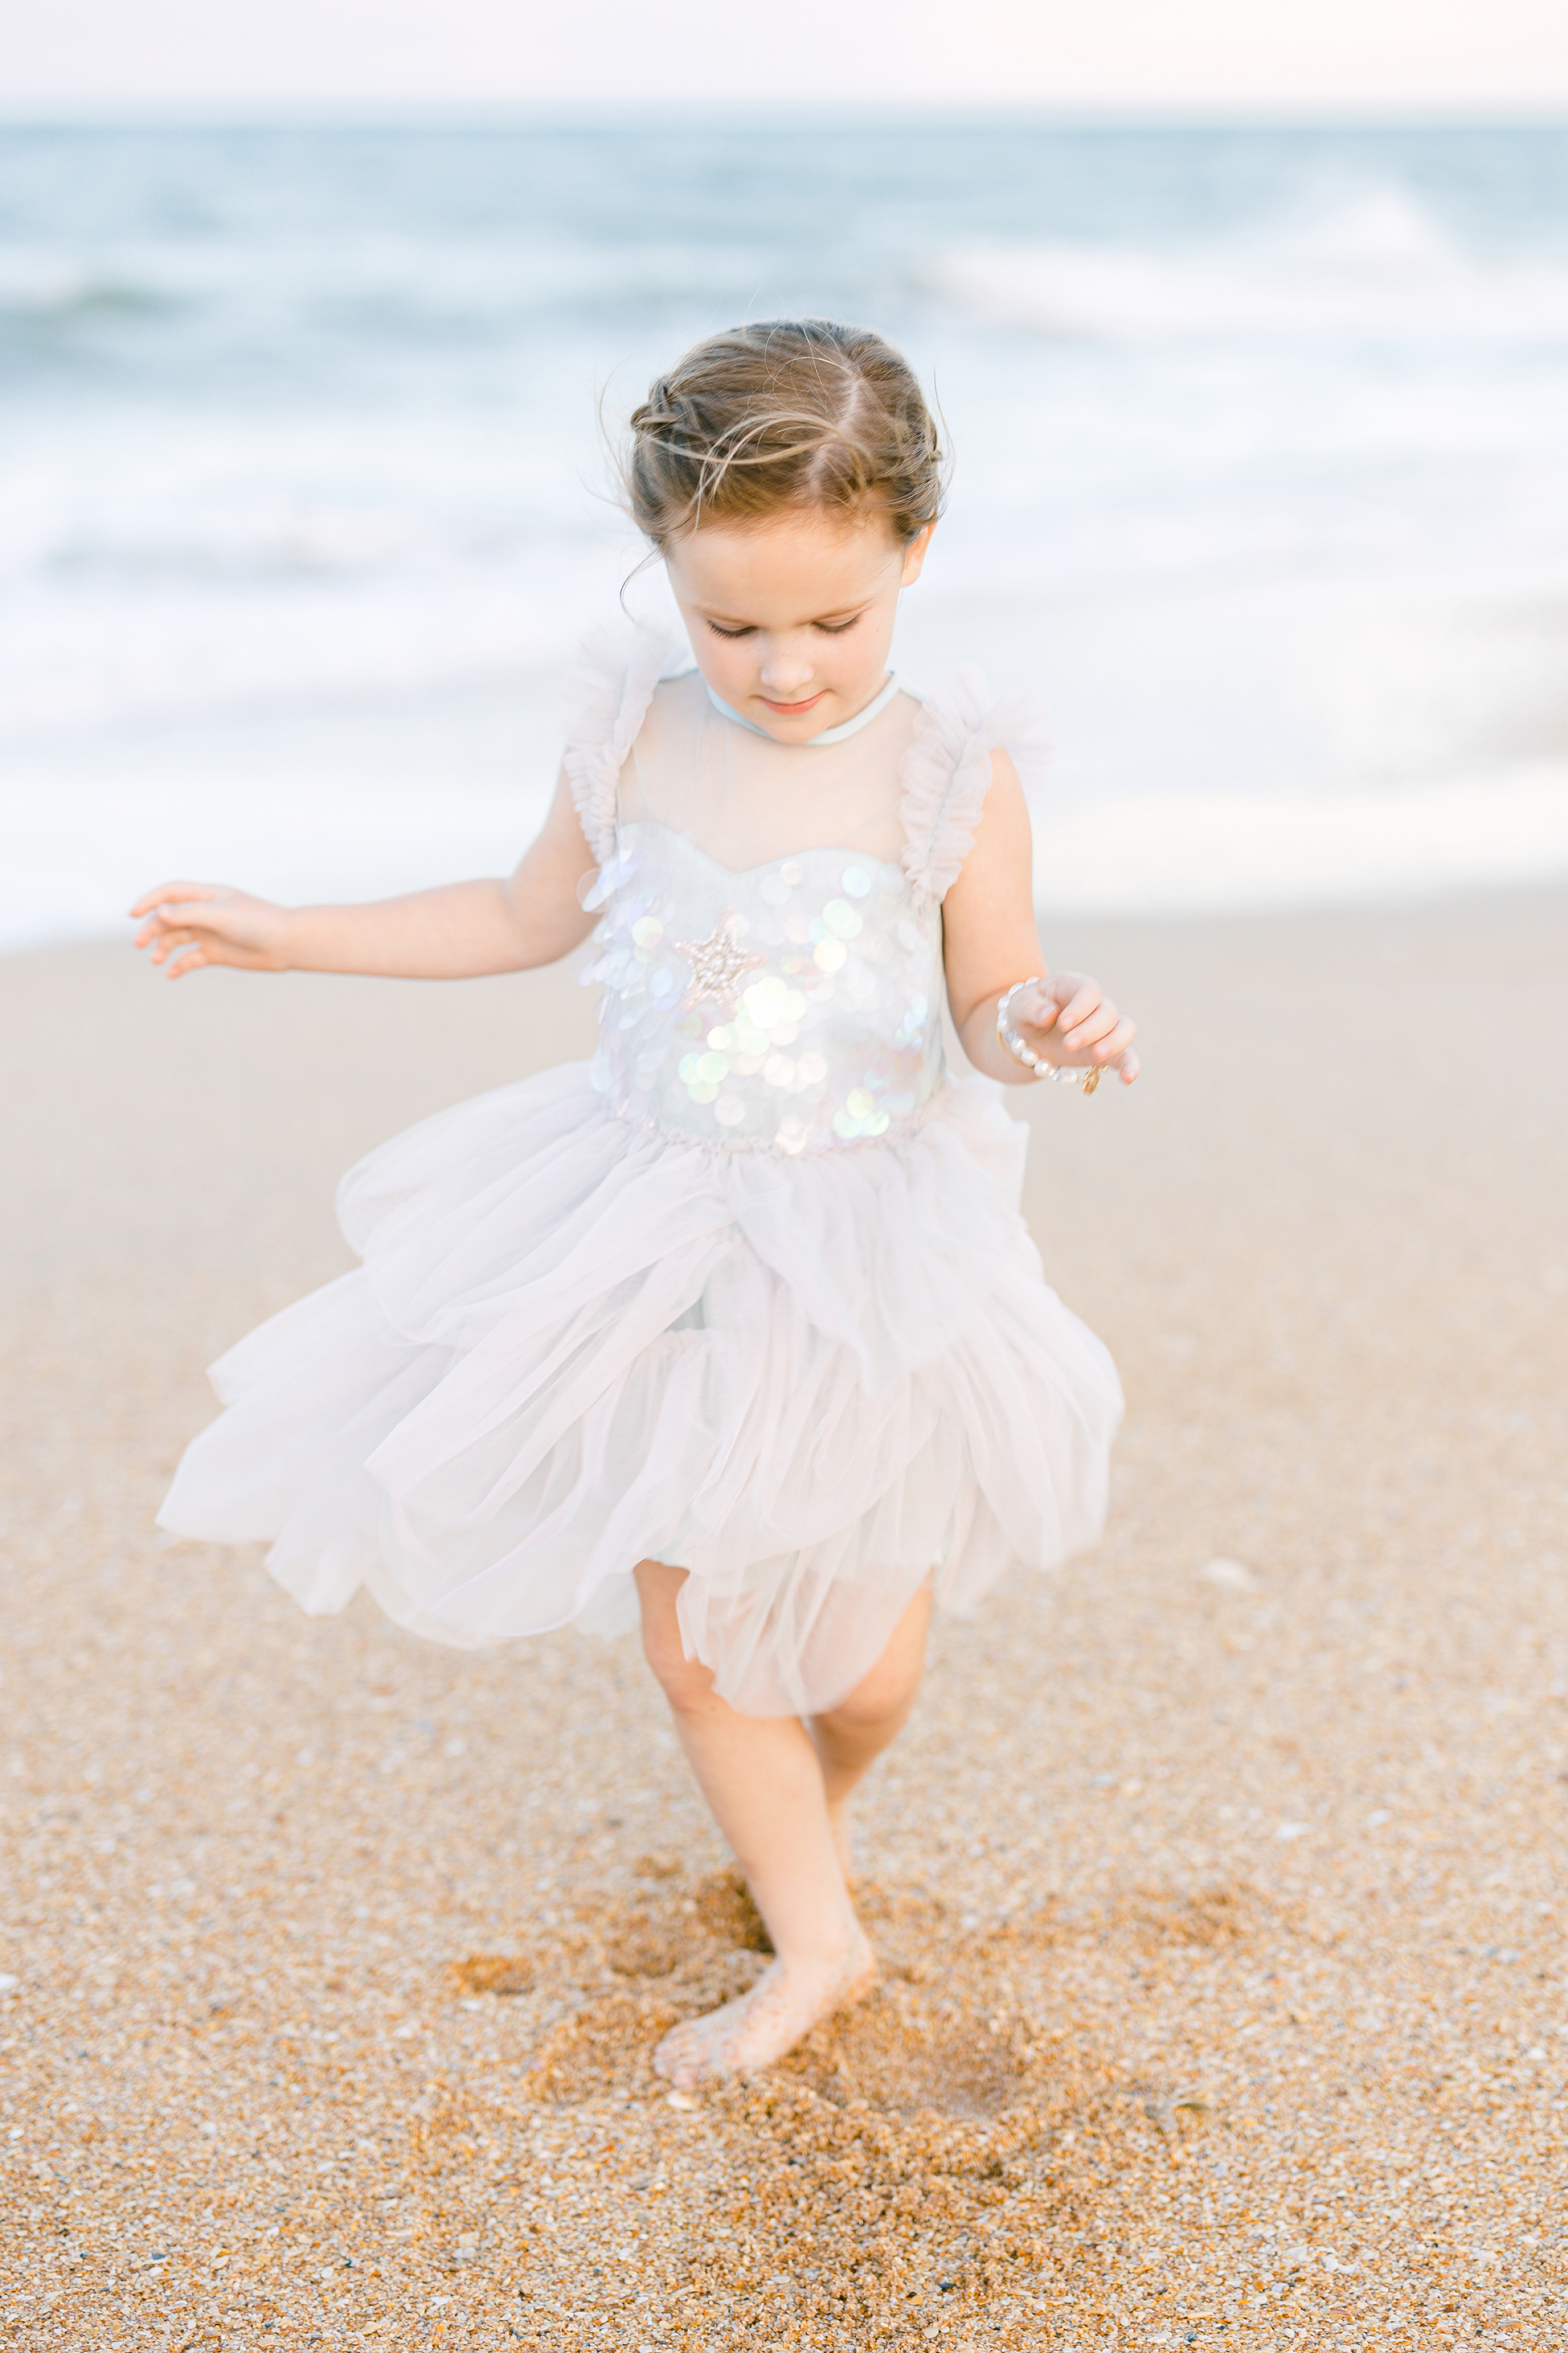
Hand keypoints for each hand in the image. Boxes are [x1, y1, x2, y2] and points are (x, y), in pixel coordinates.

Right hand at [130, 882, 293, 977]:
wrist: (288, 943)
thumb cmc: (258, 922)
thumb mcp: (221, 916)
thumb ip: (190, 913)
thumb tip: (160, 912)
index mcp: (207, 896)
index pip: (170, 893)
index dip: (150, 901)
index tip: (132, 915)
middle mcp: (206, 913)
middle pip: (169, 918)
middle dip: (151, 929)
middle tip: (139, 944)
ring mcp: (211, 933)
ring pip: (177, 939)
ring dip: (163, 948)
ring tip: (156, 960)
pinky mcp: (217, 953)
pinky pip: (191, 959)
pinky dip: (179, 965)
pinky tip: (171, 974)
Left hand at [1010, 971, 1138, 1084]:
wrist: (1026, 1037)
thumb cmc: (1025, 1013)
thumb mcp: (1018, 1005)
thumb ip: (1031, 1007)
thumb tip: (1049, 1014)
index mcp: (1074, 987)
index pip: (1089, 991)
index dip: (1080, 1007)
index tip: (1063, 1024)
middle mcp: (1095, 1005)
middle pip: (1107, 1012)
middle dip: (1090, 1030)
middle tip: (1068, 1045)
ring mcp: (1104, 1028)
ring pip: (1125, 1029)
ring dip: (1114, 1043)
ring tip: (1096, 1056)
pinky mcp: (1106, 1051)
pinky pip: (1126, 1056)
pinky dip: (1130, 1066)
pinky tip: (1127, 1079)